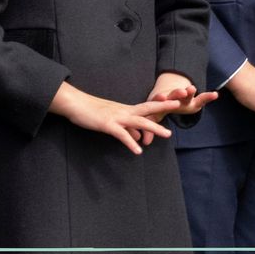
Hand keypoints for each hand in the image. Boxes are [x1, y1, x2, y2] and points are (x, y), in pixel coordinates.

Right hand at [48, 81, 179, 154]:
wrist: (75, 104)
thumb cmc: (92, 111)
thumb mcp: (113, 119)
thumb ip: (128, 128)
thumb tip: (140, 138)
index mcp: (126, 110)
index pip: (147, 107)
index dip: (162, 105)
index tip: (176, 102)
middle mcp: (124, 111)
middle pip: (148, 109)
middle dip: (164, 107)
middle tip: (180, 104)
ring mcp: (116, 117)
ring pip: (139, 121)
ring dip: (154, 128)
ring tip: (168, 135)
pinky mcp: (107, 124)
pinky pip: (121, 134)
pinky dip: (130, 142)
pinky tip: (138, 151)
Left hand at [140, 72, 217, 144]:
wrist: (167, 95)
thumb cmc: (159, 109)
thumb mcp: (155, 117)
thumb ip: (150, 128)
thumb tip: (145, 143)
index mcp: (162, 101)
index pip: (160, 99)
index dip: (160, 98)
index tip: (162, 97)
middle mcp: (173, 97)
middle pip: (175, 94)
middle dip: (178, 93)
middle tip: (182, 92)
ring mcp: (184, 98)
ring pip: (187, 94)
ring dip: (189, 92)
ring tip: (193, 89)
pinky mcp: (194, 100)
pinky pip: (202, 98)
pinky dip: (208, 96)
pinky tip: (215, 95)